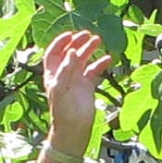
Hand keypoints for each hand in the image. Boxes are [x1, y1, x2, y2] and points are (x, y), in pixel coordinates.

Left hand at [42, 28, 110, 149]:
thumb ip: (66, 69)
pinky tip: (109, 58)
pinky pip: (95, 70)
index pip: (54, 53)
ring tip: (98, 40)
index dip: (60, 42)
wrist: (74, 128)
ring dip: (90, 49)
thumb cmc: (63, 111)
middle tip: (87, 35)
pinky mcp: (88, 85)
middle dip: (78, 42)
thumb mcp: (60, 88)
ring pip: (83, 59)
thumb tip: (73, 51)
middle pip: (70, 53)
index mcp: (53, 74)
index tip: (70, 34)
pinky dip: (101, 63)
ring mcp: (76, 79)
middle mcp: (64, 74)